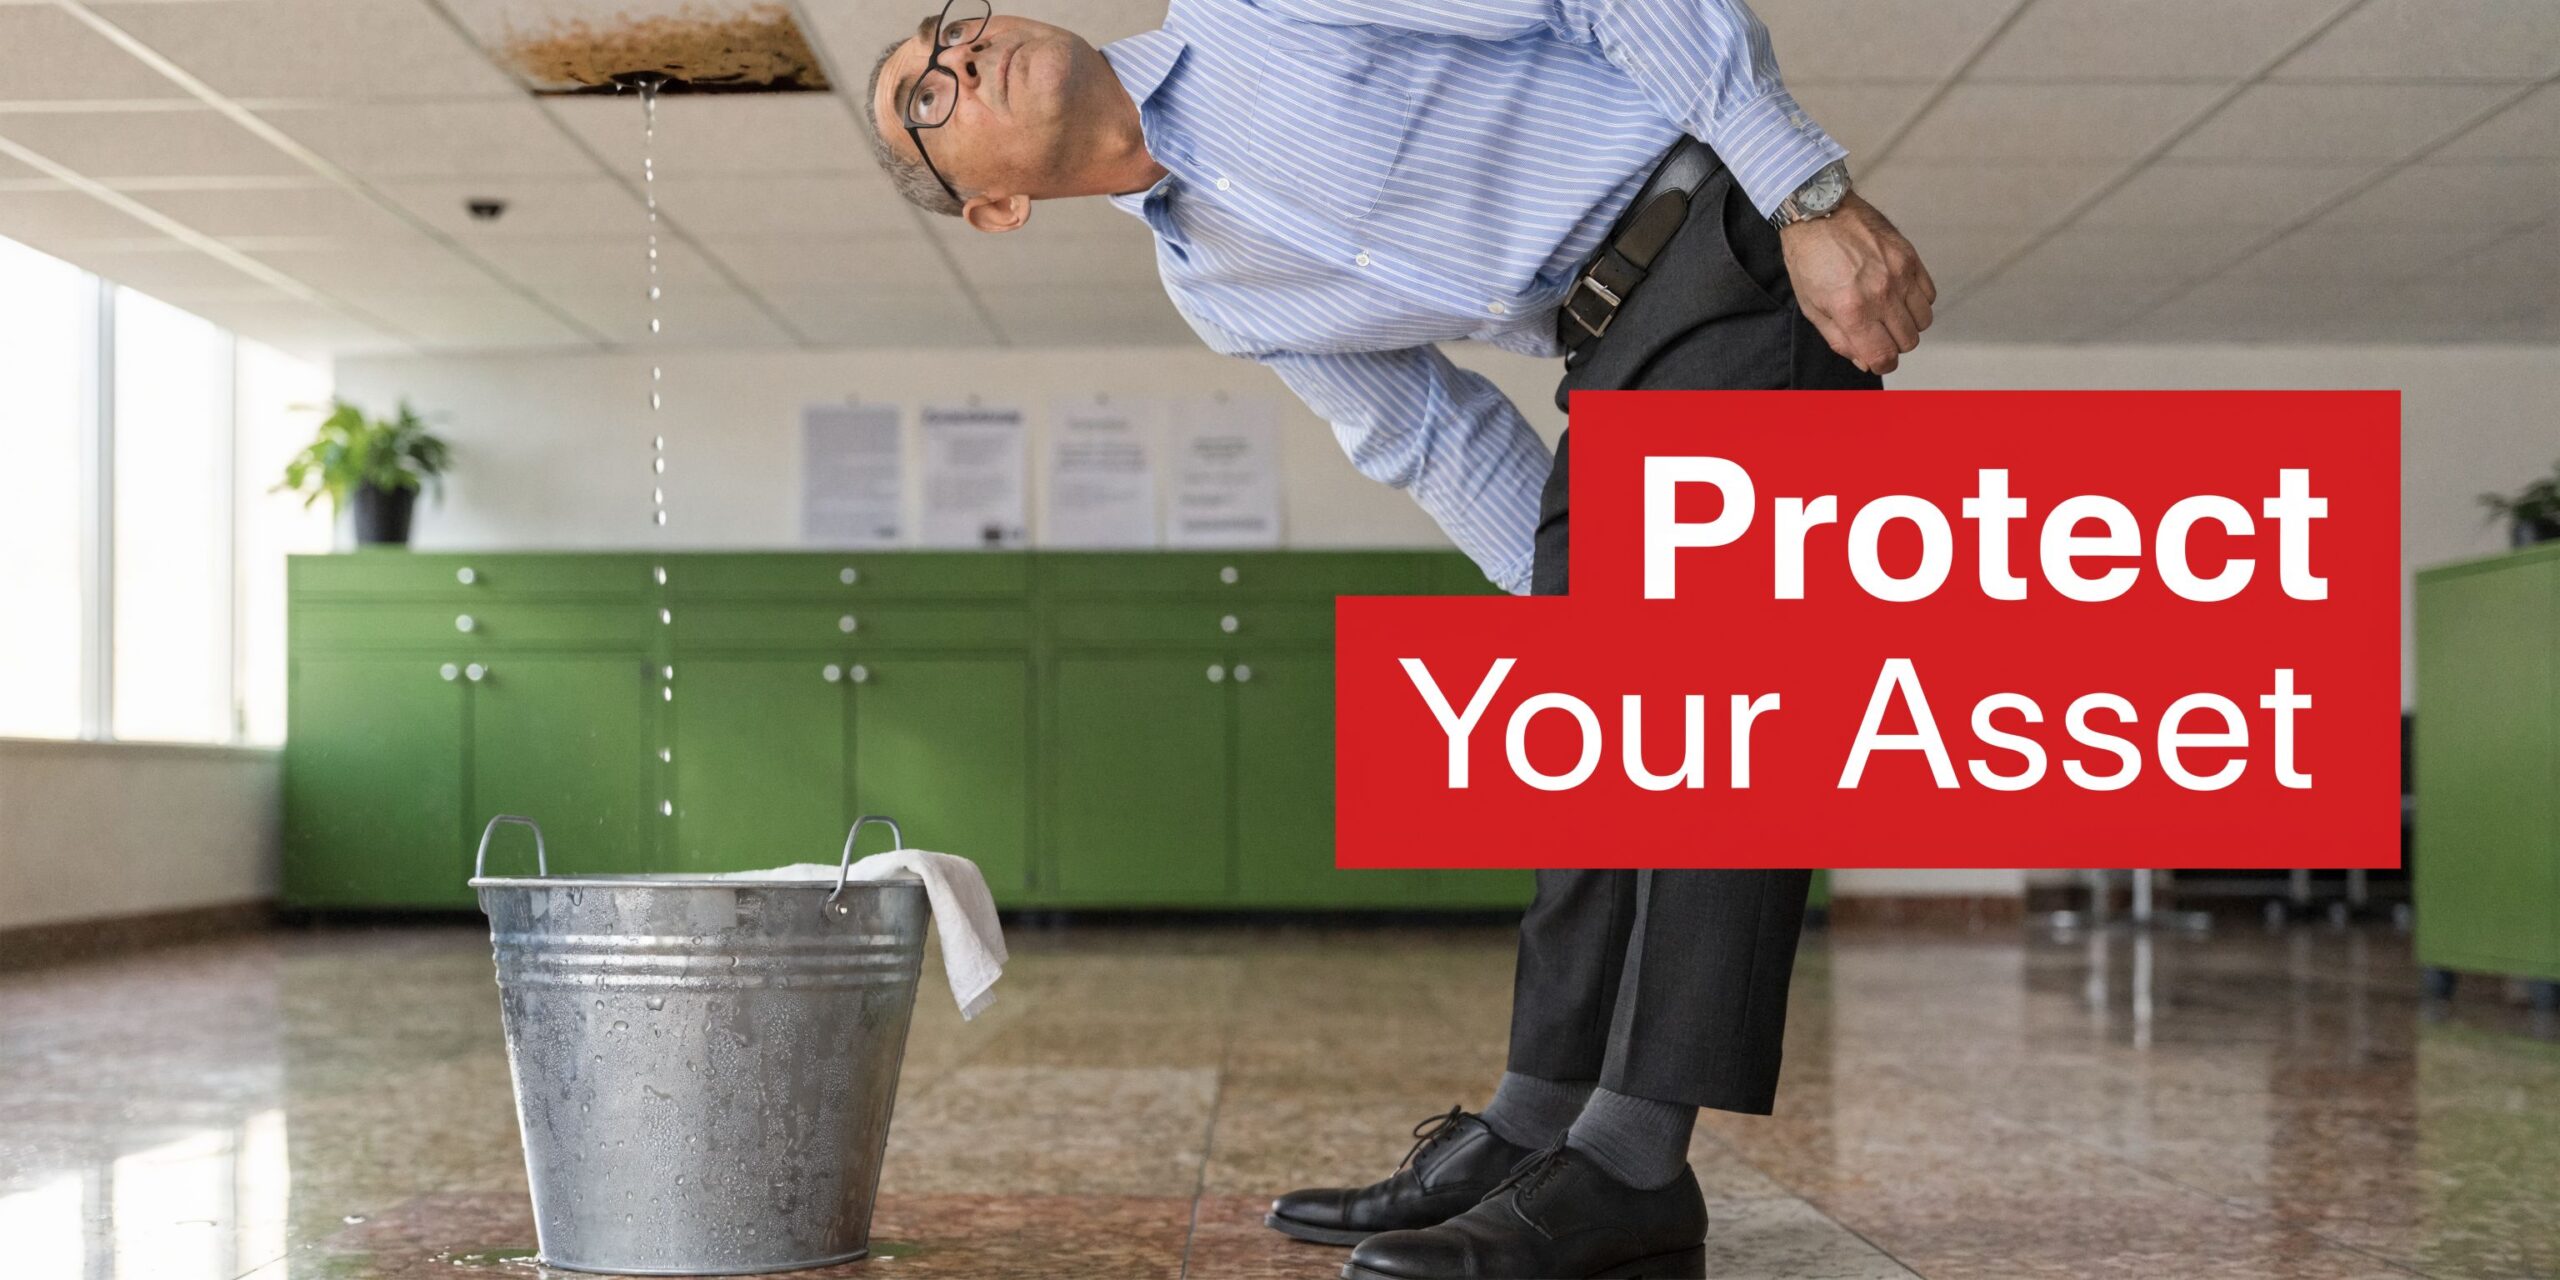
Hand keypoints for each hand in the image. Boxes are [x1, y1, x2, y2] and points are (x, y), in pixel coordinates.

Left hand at [1778, 193, 1934, 375]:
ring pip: (1923, 320)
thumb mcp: (1812, 307)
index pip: (1883, 356)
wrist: (1818, 211)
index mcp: (1852, 311)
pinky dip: (1917, 301)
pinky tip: (1898, 294)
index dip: (1881, 364)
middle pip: (1908, 341)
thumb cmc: (1809, 260)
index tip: (1875, 358)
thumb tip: (1865, 361)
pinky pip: (1929, 294)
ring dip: (1908, 324)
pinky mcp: (1910, 256)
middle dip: (1893, 345)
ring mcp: (1899, 274)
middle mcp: (1881, 294)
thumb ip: (1839, 340)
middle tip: (1878, 333)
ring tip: (1888, 312)